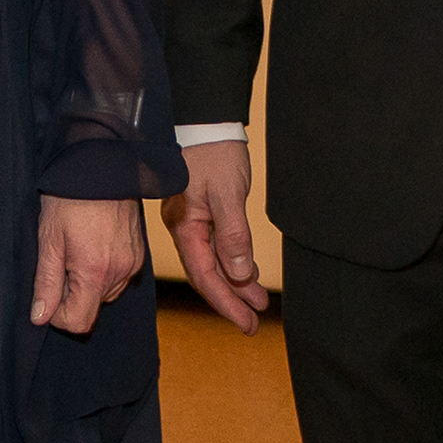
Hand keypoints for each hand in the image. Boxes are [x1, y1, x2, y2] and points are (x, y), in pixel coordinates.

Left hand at [32, 193, 144, 335]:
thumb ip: (46, 283)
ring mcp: (132, 264)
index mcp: (94, 272)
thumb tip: (40, 318)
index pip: (79, 322)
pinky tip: (92, 246)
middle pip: (92, 308)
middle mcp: (119, 273)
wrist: (100, 166)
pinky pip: (118, 278)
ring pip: (104, 294)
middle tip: (61, 261)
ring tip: (77, 249)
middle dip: (72, 295)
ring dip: (88, 282)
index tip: (49, 293)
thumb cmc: (70, 198)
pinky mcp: (138, 255)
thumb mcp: (49, 240)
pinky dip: (102, 271)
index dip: (58, 316)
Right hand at [167, 142, 270, 330]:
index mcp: (186, 226)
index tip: (245, 322)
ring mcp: (193, 219)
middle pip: (208, 274)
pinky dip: (233, 262)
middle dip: (231, 299)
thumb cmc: (213, 152)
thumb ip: (232, 233)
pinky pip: (216, 246)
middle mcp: (185, 227)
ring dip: (235, 283)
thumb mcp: (227, 193)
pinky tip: (246, 272)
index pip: (205, 275)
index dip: (226, 302)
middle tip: (252, 323)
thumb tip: (238, 271)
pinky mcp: (204, 210)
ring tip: (257, 302)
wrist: (206, 119)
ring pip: (214, 261)